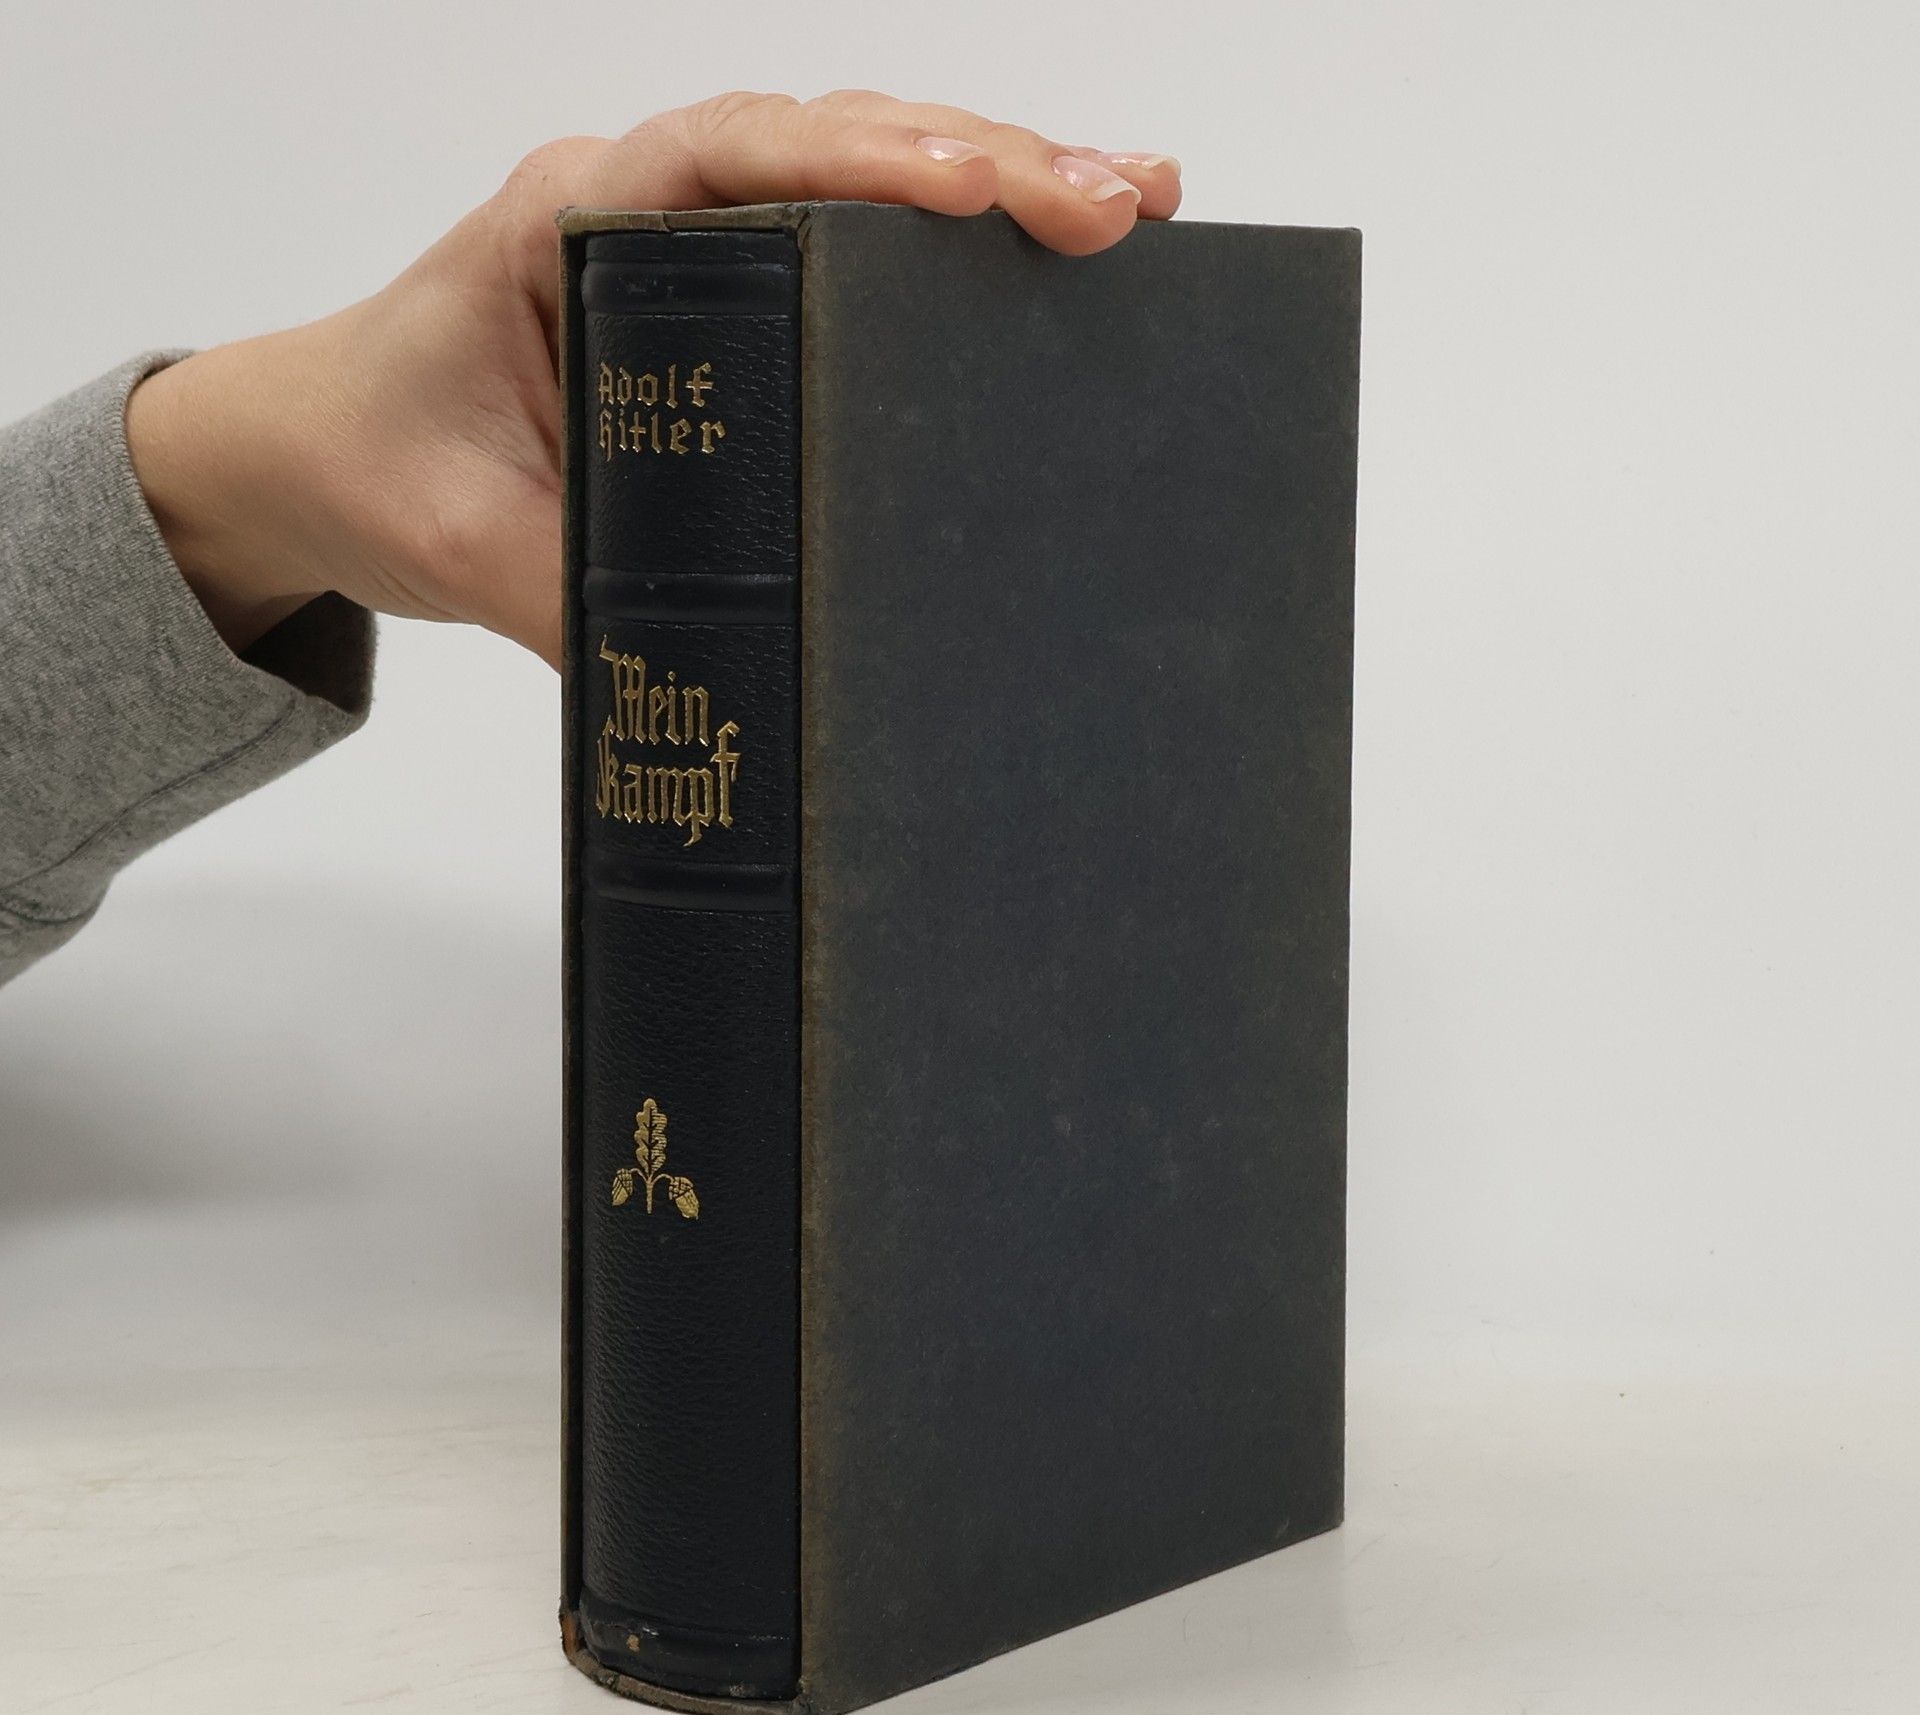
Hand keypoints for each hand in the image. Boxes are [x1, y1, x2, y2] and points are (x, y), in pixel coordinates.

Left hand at [124, 91, 1181, 663]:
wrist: (318, 455)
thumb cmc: (376, 466)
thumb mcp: (469, 550)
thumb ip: (589, 602)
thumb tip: (729, 691)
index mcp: (568, 223)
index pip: (729, 157)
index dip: (862, 164)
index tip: (976, 196)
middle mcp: (641, 201)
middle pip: (831, 140)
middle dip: (983, 160)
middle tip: (1113, 206)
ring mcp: (692, 236)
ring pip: (858, 165)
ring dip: (994, 174)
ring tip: (1126, 206)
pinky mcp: (725, 291)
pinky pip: (847, 232)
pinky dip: (949, 234)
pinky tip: (1040, 252)